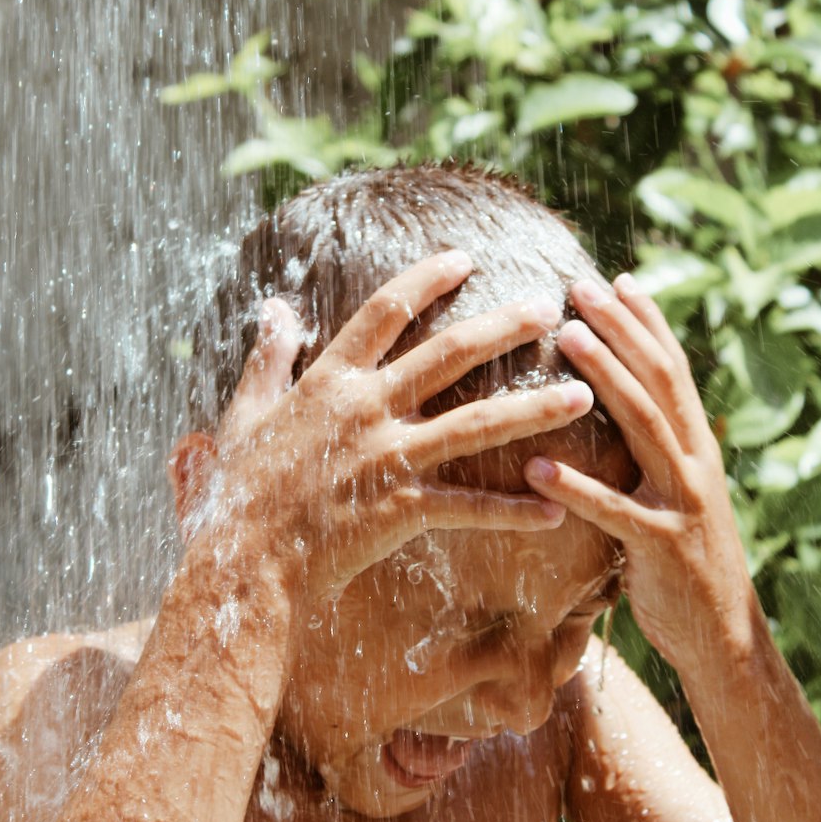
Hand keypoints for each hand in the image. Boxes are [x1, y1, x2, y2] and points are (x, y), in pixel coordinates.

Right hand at [200, 252, 594, 619]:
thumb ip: (267, 357)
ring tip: (581, 395)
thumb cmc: (239, 492)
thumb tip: (274, 308)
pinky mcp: (401, 510)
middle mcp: (365, 409)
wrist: (241, 564)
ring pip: (475, 425)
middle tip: (549, 306)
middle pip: (448, 353)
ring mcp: (387, 459)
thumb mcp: (245, 413)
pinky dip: (513, 509)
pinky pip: (470, 507)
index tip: (465, 257)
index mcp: (328, 381)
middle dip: (503, 325)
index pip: (385, 311)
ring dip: (533, 409)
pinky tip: (556, 509)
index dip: (427, 279)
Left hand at [523, 274, 752, 670]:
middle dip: (621, 329)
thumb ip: (652, 453)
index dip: (647, 322)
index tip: (616, 278)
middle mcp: (695, 463)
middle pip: (659, 381)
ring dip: (606, 379)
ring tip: (566, 340)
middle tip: (580, 286)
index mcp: (695, 448)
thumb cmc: (682, 560)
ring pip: (646, 426)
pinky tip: (535, 469)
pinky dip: (577, 489)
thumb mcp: (673, 496)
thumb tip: (617, 407)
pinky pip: (615, 512)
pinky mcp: (662, 547)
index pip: (671, 370)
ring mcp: (683, 503)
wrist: (724, 636)